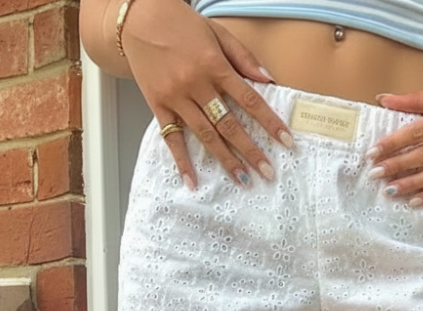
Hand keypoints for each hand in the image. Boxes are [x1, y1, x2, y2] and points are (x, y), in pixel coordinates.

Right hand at [120, 0, 293, 188]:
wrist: (137, 17)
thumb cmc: (180, 23)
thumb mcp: (217, 32)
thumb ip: (243, 57)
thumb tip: (268, 82)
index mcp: (214, 65)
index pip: (249, 100)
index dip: (269, 122)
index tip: (286, 141)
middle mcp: (196, 84)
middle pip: (229, 125)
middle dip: (251, 151)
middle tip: (268, 172)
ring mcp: (176, 97)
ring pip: (205, 135)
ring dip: (225, 160)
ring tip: (242, 180)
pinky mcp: (158, 105)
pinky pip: (171, 138)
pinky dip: (182, 161)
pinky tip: (193, 181)